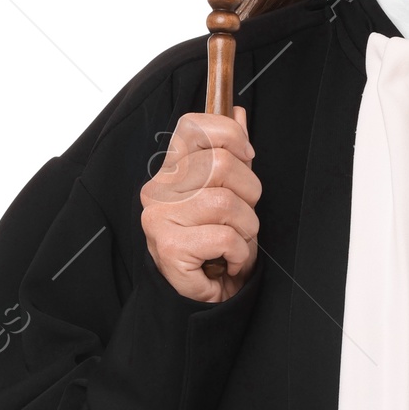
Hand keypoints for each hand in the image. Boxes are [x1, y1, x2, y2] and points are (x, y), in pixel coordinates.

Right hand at [142, 106, 259, 303]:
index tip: (247, 158)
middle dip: (249, 193)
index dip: (230, 135)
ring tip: (235, 242)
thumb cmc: (214, 243)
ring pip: (226, 203)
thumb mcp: (228, 193)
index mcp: (172, 169)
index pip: (194, 126)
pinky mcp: (168, 247)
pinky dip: (237, 253)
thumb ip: (231, 153)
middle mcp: (159, 189)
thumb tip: (239, 112)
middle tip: (243, 218)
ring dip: (246, 229)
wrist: (200, 297)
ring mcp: (160, 217)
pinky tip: (226, 261)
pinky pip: (224, 237)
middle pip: (221, 163)